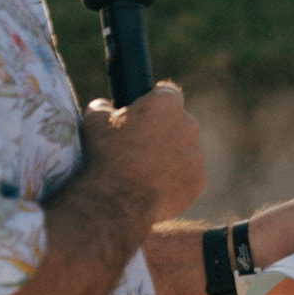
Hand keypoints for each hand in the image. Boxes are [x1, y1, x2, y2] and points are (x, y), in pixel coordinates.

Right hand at [79, 82, 206, 238]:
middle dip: (164, 131)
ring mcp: (197, 154)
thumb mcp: (94, 121)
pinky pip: (189, 176)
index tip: (144, 113)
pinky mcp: (199, 180)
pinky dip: (176, 181)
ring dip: (171, 157)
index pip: (167, 93)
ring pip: (185, 151)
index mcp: (166, 103)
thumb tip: (104, 107)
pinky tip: (154, 188)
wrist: (116, 201)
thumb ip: (104, 107)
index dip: (154, 102)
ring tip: (143, 172)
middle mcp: (189, 124)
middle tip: (140, 147)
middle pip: (179, 122)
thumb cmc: (104, 156)